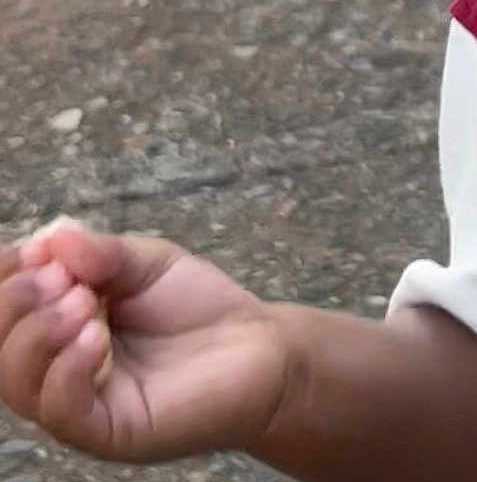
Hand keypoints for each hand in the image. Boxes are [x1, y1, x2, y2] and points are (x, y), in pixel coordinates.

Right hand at [0, 221, 288, 462]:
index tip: (36, 249)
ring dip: (39, 333)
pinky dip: (67, 368)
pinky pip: (62, 410)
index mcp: (59, 325)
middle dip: (18, 302)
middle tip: (59, 276)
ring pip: (19, 382)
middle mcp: (57, 369)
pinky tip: (96, 337)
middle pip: (1, 348)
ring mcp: (81, 404)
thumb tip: (50, 236)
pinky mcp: (109, 431)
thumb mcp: (148, 263)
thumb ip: (101, 252)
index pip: (5, 311)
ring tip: (84, 301)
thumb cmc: (199, 306)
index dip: (7, 277)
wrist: (260, 345)